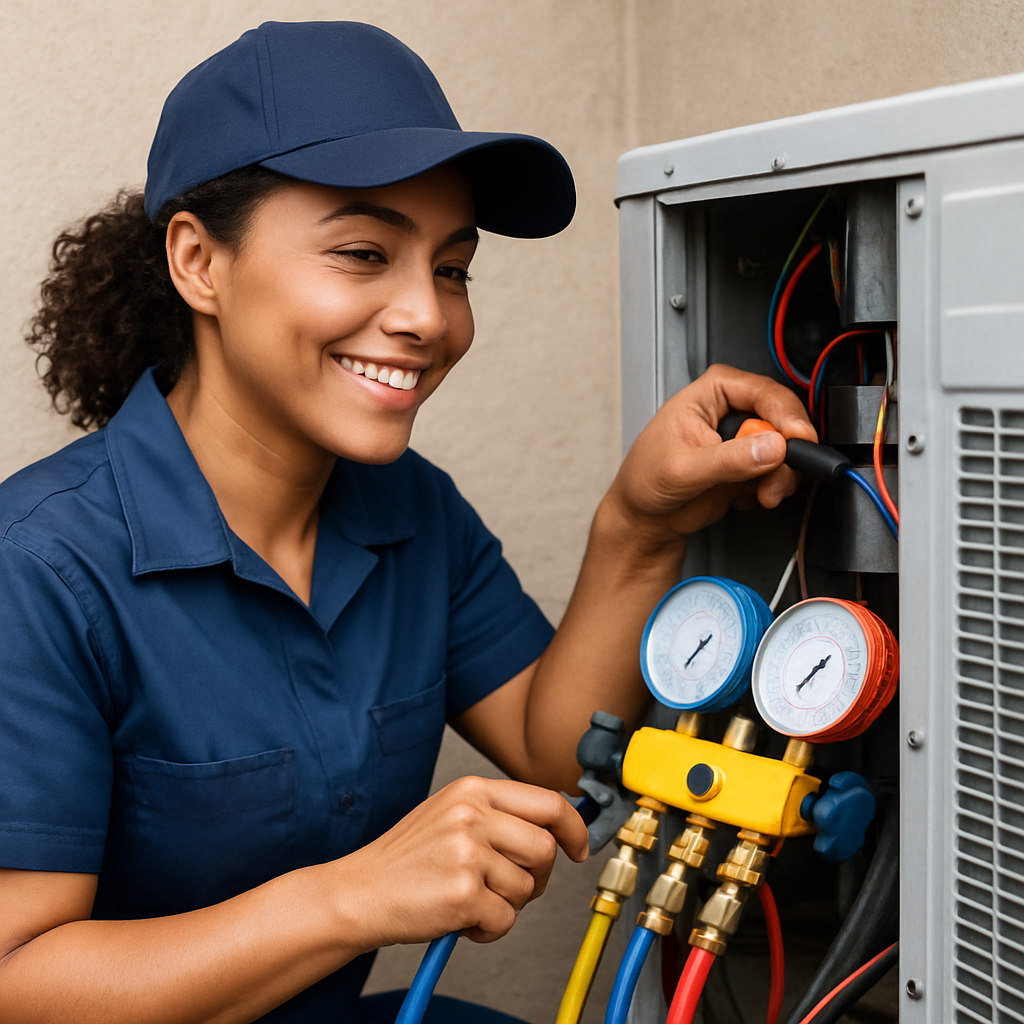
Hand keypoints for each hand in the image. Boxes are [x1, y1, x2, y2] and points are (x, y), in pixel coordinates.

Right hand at [338, 777, 587, 947]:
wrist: (357, 892)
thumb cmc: (404, 859)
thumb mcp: (450, 814)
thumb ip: (497, 814)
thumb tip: (554, 825)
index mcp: (472, 789)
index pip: (547, 801)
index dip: (573, 828)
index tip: (578, 848)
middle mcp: (471, 814)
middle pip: (544, 848)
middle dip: (536, 876)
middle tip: (508, 887)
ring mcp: (466, 853)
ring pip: (526, 888)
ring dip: (505, 904)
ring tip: (471, 899)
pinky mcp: (462, 894)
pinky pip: (505, 921)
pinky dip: (487, 929)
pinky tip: (460, 918)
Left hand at [606, 364, 816, 545]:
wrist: (644, 519)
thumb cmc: (645, 480)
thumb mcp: (683, 468)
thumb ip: (729, 458)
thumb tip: (772, 447)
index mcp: (711, 392)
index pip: (763, 391)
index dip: (785, 415)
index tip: (797, 440)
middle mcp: (731, 411)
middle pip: (783, 420)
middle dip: (787, 454)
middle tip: (779, 477)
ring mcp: (742, 440)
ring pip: (786, 450)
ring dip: (781, 476)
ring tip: (763, 493)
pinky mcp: (749, 467)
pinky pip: (779, 474)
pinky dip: (771, 489)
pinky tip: (745, 496)